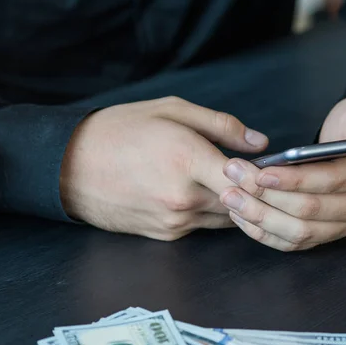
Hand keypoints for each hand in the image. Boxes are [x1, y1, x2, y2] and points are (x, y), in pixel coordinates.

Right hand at [60, 96, 267, 240]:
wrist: (70, 167)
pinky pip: (202, 226)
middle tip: (260, 176)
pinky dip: (211, 212)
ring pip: (226, 218)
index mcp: (188, 160)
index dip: (269, 177)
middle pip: (243, 203)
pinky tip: (202, 193)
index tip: (274, 168)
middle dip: (256, 192)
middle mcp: (184, 197)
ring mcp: (175, 220)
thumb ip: (221, 125)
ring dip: (236, 204)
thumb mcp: (171, 110)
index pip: (250, 180)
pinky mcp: (165, 234)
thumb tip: (259, 142)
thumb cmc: (119, 131)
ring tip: (230, 183)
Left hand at [220, 94, 345, 250]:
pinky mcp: (325, 234)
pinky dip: (263, 232)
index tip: (261, 172)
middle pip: (310, 211)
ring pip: (298, 232)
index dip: (294, 179)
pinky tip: (240, 215)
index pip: (332, 182)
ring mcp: (344, 225)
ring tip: (230, 196)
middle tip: (233, 177)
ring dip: (259, 217)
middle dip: (267, 196)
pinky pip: (291, 243)